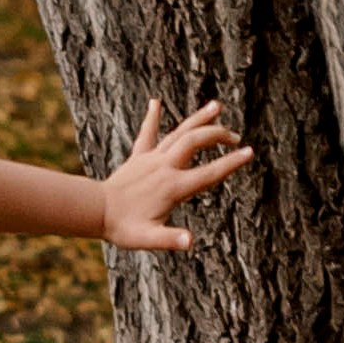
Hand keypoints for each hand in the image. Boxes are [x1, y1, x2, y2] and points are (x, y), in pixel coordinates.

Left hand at [100, 97, 254, 250]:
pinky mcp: (138, 157)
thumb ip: (170, 239)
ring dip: (198, 119)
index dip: (230, 163)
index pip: (208, 173)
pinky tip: (155, 101)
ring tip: (217, 106)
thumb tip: (190, 241)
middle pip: (194, 142)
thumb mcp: (148, 238)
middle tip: (236, 139)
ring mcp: (150, 159)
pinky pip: (147, 133)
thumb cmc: (123, 228)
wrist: (94, 211)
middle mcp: (164, 167)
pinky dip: (152, 117)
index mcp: (172, 187)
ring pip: (177, 132)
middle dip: (218, 136)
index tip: (249, 152)